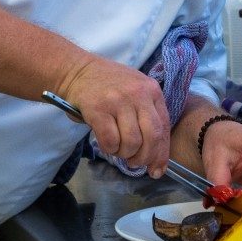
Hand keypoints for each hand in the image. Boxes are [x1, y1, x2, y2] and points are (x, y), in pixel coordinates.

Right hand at [61, 59, 169, 178]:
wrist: (78, 70)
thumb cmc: (109, 84)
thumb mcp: (135, 90)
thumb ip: (147, 115)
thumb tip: (156, 158)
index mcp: (152, 90)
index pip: (163, 128)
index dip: (161, 154)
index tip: (156, 170)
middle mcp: (138, 94)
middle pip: (151, 137)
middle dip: (144, 157)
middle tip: (134, 162)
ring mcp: (118, 101)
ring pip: (131, 142)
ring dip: (124, 153)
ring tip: (117, 149)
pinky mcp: (98, 109)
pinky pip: (110, 141)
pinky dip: (109, 149)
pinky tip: (106, 143)